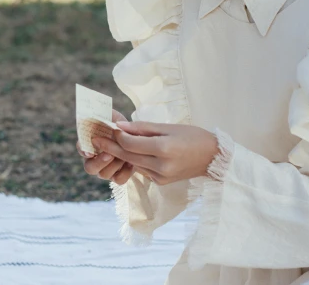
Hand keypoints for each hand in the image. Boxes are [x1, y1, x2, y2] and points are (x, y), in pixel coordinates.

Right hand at [76, 109, 135, 184]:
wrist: (137, 136)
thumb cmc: (121, 125)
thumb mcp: (113, 116)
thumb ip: (103, 114)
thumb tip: (94, 113)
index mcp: (90, 144)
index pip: (81, 148)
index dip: (84, 151)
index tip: (90, 152)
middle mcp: (95, 159)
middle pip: (89, 168)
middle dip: (99, 162)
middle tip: (109, 154)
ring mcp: (106, 169)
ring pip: (104, 174)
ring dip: (114, 165)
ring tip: (125, 155)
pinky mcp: (118, 176)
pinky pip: (119, 180)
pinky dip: (125, 172)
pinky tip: (131, 162)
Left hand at [92, 121, 218, 185]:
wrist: (213, 158)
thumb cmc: (193, 136)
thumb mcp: (169, 127)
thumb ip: (142, 129)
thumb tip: (119, 126)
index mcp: (164, 149)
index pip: (131, 144)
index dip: (116, 136)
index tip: (105, 128)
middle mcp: (160, 166)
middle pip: (128, 156)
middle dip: (111, 147)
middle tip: (96, 138)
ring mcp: (160, 177)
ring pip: (133, 164)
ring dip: (121, 154)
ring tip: (108, 143)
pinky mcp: (160, 182)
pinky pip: (142, 169)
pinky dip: (135, 160)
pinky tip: (128, 152)